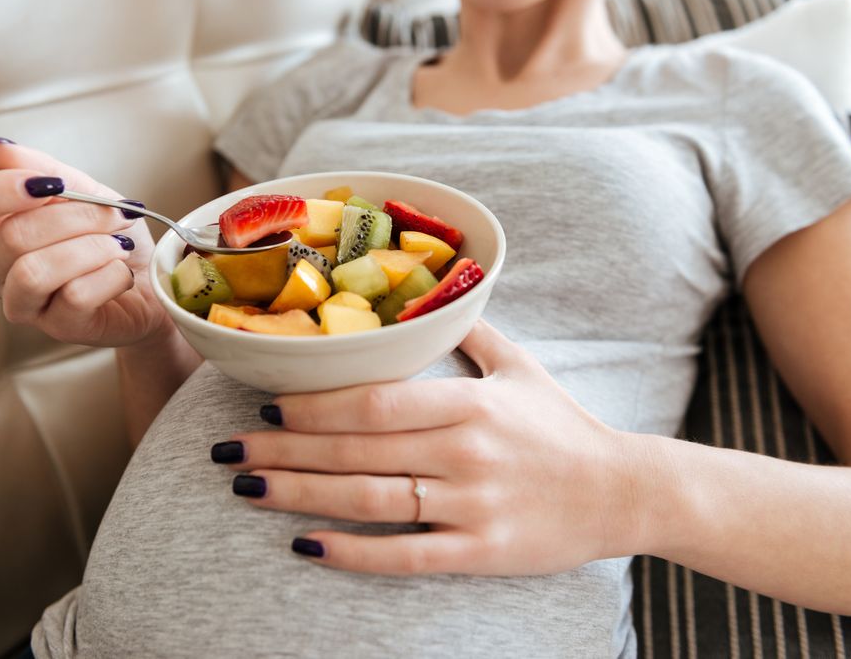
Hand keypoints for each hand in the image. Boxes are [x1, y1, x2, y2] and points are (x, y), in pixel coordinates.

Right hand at [0, 138, 171, 346]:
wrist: (152, 280)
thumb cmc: (110, 234)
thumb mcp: (83, 189)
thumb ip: (41, 168)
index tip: (48, 183)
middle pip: (11, 236)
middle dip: (76, 216)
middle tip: (115, 213)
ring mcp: (21, 303)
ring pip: (35, 270)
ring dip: (92, 247)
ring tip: (119, 243)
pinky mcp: (57, 327)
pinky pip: (74, 295)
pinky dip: (111, 275)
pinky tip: (122, 272)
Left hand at [213, 320, 645, 574]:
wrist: (623, 492)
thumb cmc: (564, 427)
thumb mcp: (522, 367)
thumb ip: (470, 331)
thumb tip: (432, 293)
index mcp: (470, 403)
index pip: (374, 401)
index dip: (313, 404)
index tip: (264, 401)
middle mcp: (464, 452)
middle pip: (356, 449)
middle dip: (284, 448)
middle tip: (226, 450)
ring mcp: (471, 505)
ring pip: (368, 501)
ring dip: (299, 494)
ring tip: (247, 487)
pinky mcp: (479, 552)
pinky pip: (405, 556)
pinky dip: (351, 553)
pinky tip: (306, 546)